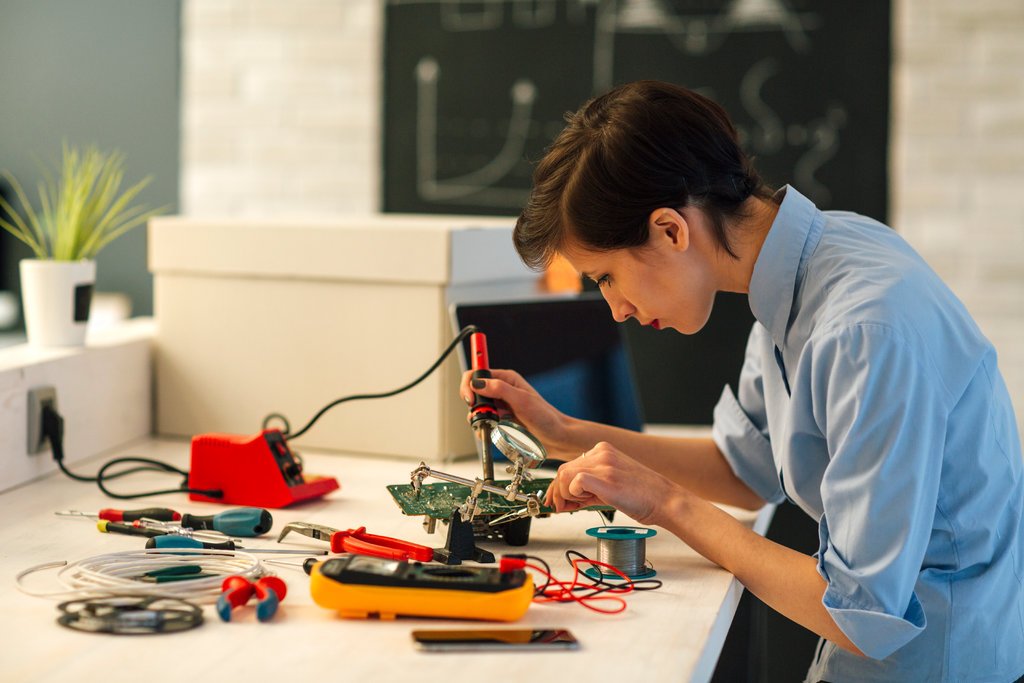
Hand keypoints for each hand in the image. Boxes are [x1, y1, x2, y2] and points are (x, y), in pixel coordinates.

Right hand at [460, 368, 573, 458]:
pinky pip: (483, 422)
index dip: (470, 384)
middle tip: (483, 415)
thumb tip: (478, 383)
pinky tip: (492, 431)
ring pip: (477, 408)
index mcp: (507, 379)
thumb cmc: (546, 417)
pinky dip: (483, 428)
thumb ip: (500, 389)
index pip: (478, 373)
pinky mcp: (500, 420)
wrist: (556, 438)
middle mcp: (501, 390)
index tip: (470, 398)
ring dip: (479, 418)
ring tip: (492, 424)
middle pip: (473, 391)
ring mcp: (500, 406)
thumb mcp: (522, 400)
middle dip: (474, 404)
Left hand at [544, 441, 683, 525]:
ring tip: (579, 507)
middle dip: (558, 493)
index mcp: (603, 450)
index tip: (557, 500)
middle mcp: (602, 452)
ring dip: (566, 496)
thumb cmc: (643, 496)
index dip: (559, 486)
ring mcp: (604, 463)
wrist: (665, 501)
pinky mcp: (606, 478)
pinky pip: (575, 482)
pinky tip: (584, 504)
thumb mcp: (611, 485)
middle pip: (563, 470)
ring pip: (564, 475)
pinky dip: (573, 496)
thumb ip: (588, 488)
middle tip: (561, 508)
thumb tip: (564, 499)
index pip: (569, 465)